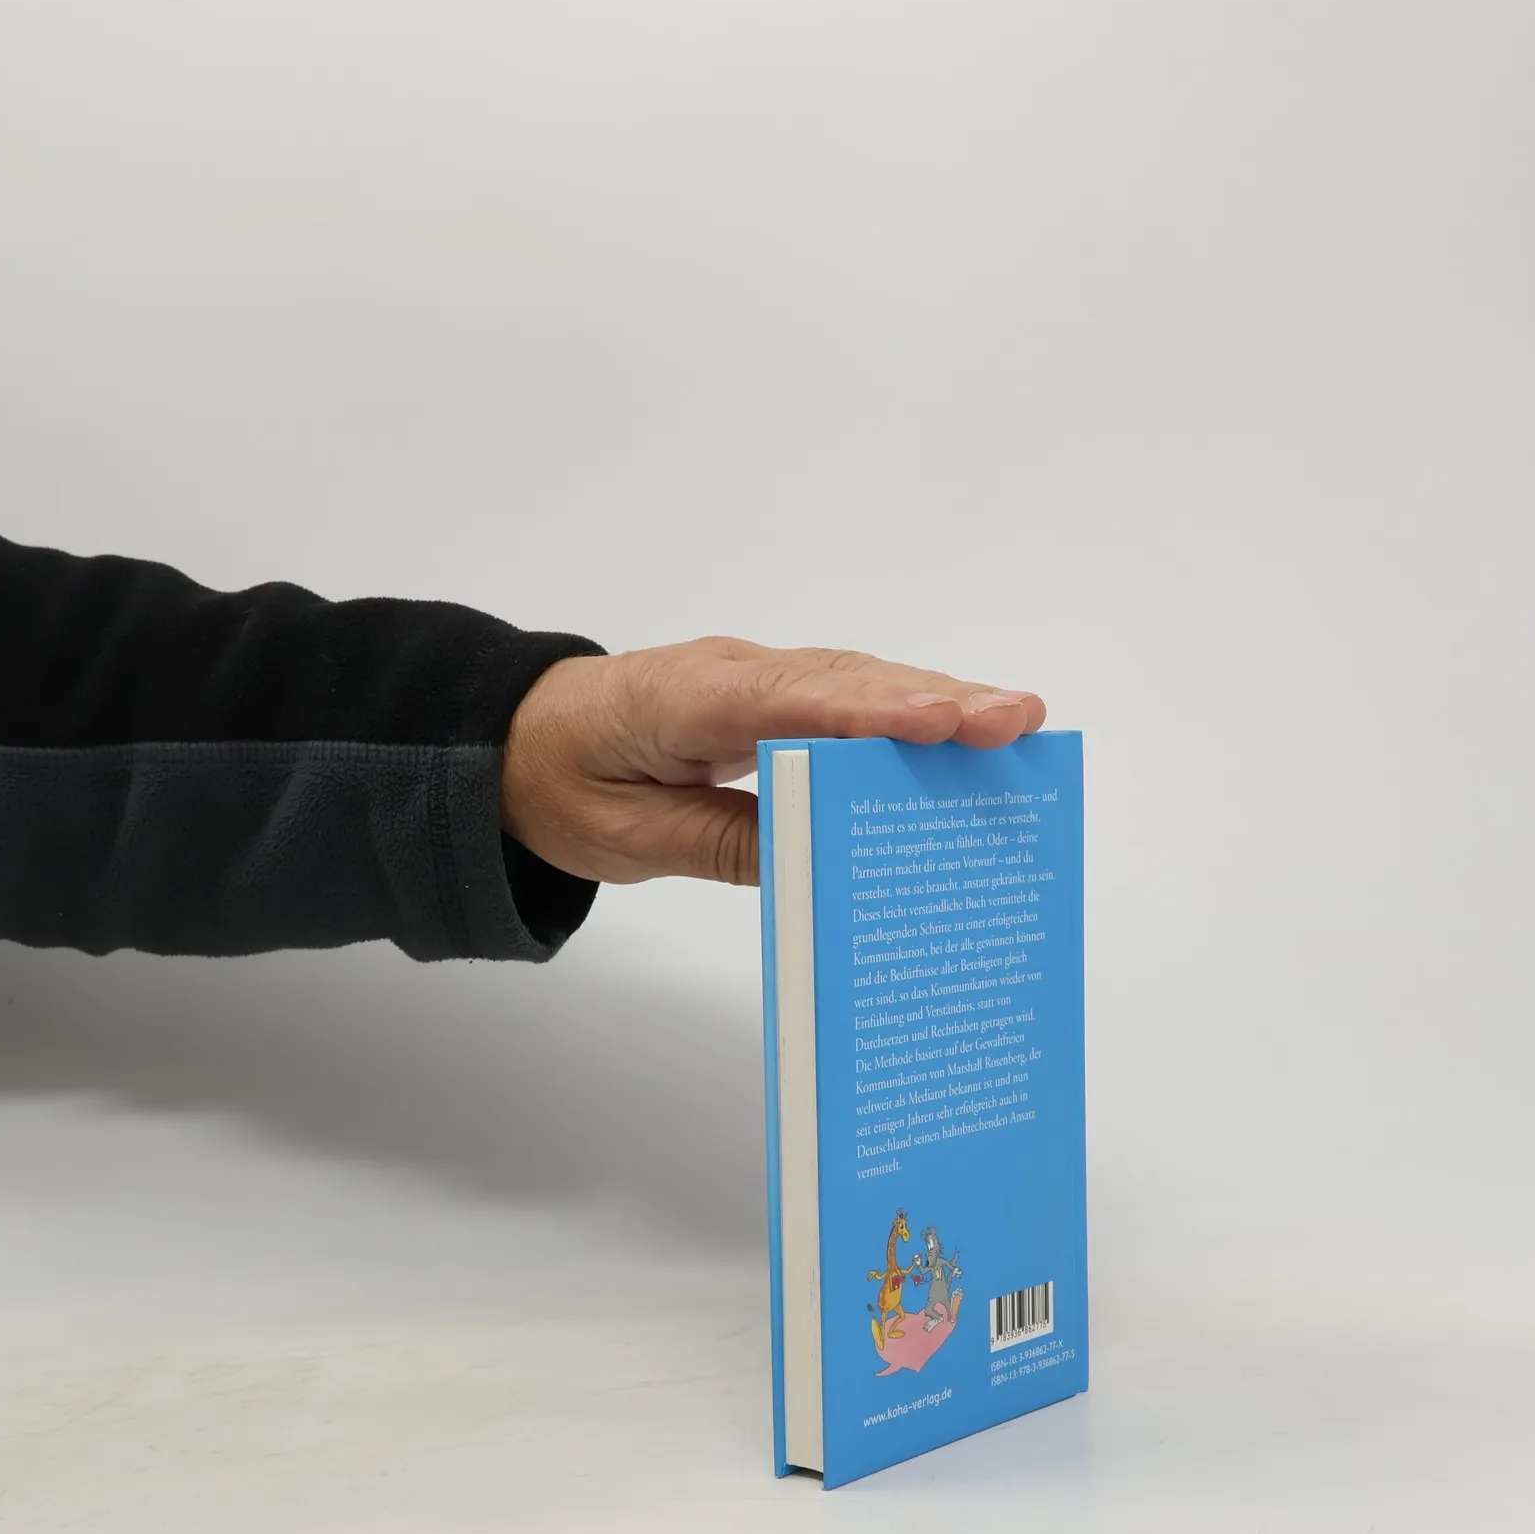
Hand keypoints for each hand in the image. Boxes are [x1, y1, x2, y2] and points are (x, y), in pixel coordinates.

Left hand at [501, 637, 1044, 886]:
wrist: (514, 741)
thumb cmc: (562, 783)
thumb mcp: (628, 837)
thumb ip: (721, 842)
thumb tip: (820, 859)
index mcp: (685, 701)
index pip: (791, 700)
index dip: (872, 711)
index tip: (946, 720)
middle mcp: (733, 674)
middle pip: (845, 680)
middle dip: (934, 699)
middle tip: (1020, 721)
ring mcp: (754, 679)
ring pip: (855, 682)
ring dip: (934, 702)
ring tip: (1016, 729)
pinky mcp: (768, 698)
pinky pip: (844, 700)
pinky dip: (902, 716)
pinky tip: (957, 741)